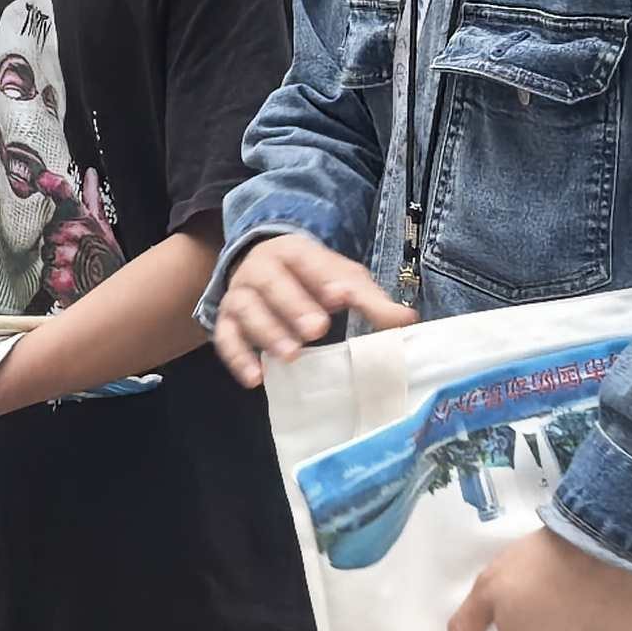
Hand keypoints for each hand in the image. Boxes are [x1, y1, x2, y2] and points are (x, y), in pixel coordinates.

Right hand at [210, 232, 412, 385]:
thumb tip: (407, 321)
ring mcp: (240, 294)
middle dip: (293, 305)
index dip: (322, 278)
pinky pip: (224, 338)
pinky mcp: (226, 321)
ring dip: (267, 331)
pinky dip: (238, 358)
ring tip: (291, 355)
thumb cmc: (312, 279)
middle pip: (271, 283)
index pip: (306, 260)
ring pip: (246, 309)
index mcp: (293, 252)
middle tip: (317, 330)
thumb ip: (370, 300)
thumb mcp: (342, 279)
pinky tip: (256, 378)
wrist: (267, 270)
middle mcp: (260, 268)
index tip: (341, 297)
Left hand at [439, 527, 631, 630]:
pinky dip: (615, 629)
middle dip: (556, 627)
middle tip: (564, 591)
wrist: (601, 542)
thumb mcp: (490, 585)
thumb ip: (465, 627)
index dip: (528, 615)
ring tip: (590, 594)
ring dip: (587, 630)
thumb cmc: (540, 560)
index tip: (537, 592)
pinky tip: (613, 603)